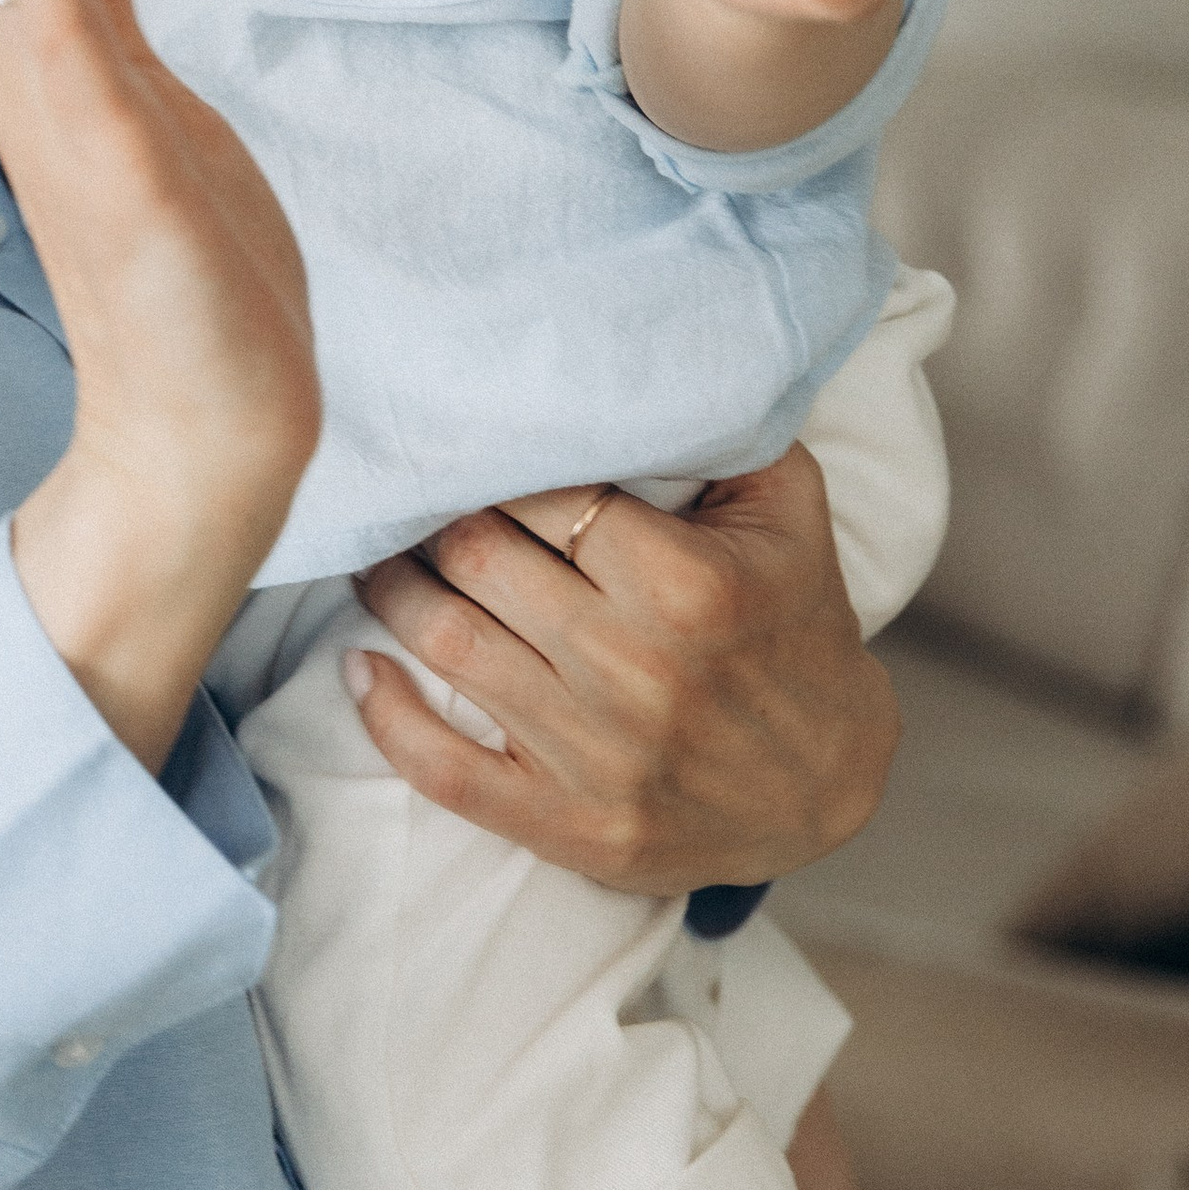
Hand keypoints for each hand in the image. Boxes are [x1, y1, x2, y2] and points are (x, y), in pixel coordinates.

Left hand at [345, 445, 895, 894]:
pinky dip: (387, 717)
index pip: (545, 493)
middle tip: (405, 491)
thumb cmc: (794, 628)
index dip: (494, 462)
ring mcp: (596, 755)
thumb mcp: (790, 514)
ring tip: (377, 557)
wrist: (827, 785)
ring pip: (447, 644)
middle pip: (478, 560)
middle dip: (431, 517)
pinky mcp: (567, 824)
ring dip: (391, 591)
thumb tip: (631, 365)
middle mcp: (636, 669)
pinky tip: (362, 670)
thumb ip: (721, 433)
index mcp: (688, 585)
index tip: (464, 442)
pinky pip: (443, 770)